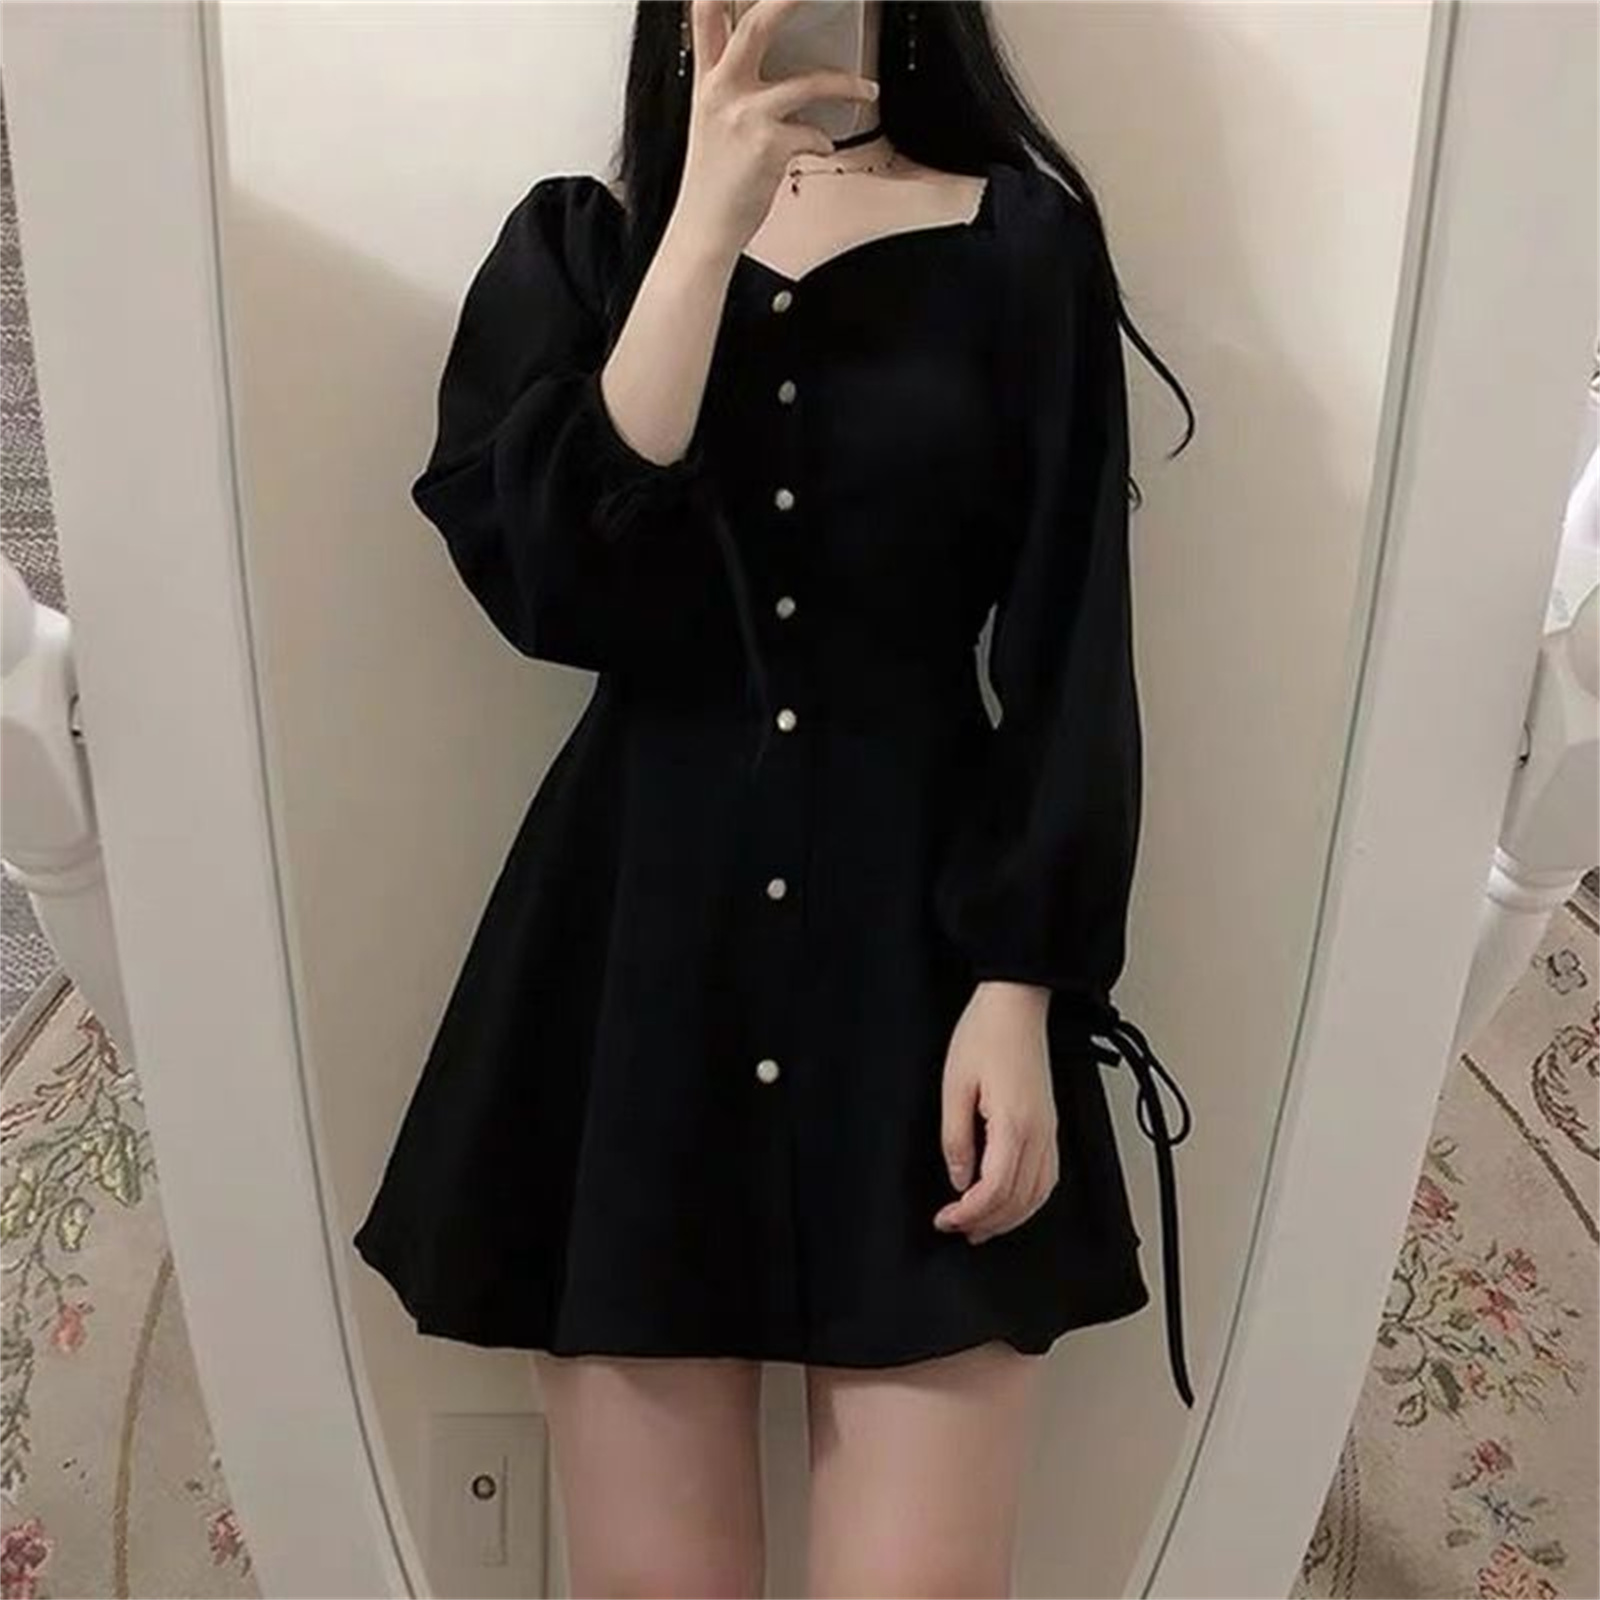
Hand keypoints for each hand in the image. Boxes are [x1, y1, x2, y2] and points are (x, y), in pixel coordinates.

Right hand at [676, 0, 881, 257]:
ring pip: (808, 83)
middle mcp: (722, 91)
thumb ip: (731, 83)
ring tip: (867, 89)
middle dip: (789, 0)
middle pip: (757, 26)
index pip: (706, 15)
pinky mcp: (769, 147)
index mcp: (707, 80)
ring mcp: (746, 117)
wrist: (706, 227)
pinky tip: (817, 149)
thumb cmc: (714, 178)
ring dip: (846, 85)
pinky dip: (822, 141)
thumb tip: (768, 62)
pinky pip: (813, 134)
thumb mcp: (712, 120)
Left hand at [934, 982, 1060, 1244]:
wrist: (1016, 1004)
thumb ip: (956, 1139)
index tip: (945, 1218)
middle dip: (986, 1222)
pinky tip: (1011, 1203)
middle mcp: (1039, 1133)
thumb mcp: (954, 1086)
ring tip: (980, 1226)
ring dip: (1010, 1218)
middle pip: (1018, 1199)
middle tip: (956, 1228)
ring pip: (1038, 1194)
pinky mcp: (1050, 1125)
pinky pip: (1047, 1176)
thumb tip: (959, 1178)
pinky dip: (1029, 1200)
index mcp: (1014, 1125)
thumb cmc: (985, 1034)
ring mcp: (1049, 1130)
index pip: (994, 1190)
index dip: (968, 1213)